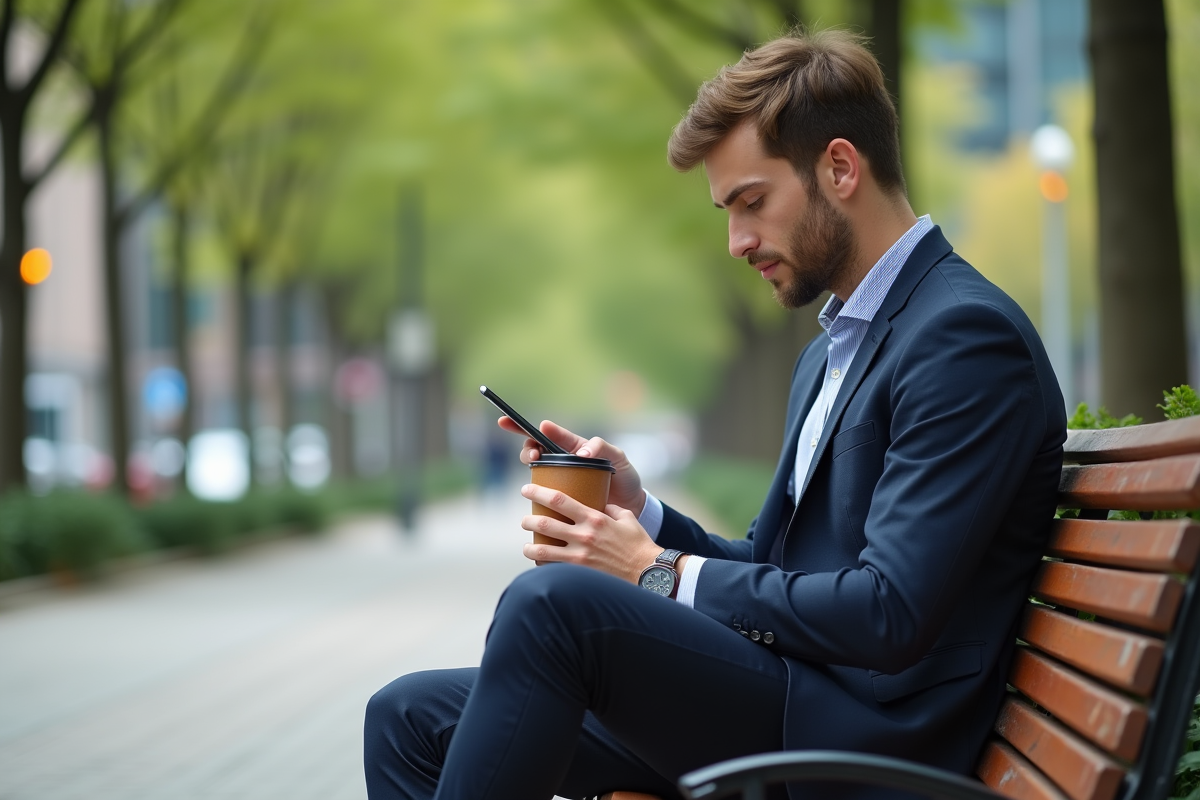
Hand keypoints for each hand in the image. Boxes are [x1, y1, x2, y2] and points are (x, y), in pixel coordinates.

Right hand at [497, 416, 645, 514]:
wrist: (631, 506)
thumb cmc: (625, 478)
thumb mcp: (618, 457)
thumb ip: (601, 447)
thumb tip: (580, 453)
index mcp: (574, 447)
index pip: (547, 434)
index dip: (525, 427)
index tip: (508, 422)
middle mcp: (564, 462)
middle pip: (535, 450)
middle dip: (526, 449)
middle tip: (533, 456)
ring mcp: (562, 480)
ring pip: (535, 471)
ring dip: (528, 467)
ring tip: (533, 469)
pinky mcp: (562, 500)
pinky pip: (543, 496)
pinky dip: (536, 496)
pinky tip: (535, 498)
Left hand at [520, 483, 661, 582]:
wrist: (648, 573)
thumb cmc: (639, 544)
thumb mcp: (627, 518)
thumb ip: (610, 509)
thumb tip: (599, 504)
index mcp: (594, 518)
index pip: (559, 500)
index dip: (538, 493)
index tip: (526, 490)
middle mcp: (583, 536)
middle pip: (544, 523)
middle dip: (528, 520)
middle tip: (525, 520)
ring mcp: (579, 556)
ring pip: (542, 550)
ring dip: (530, 547)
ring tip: (527, 546)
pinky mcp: (579, 573)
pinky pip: (553, 568)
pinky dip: (544, 565)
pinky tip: (542, 564)